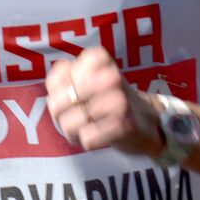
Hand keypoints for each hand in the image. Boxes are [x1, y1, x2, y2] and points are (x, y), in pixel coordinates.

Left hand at [46, 46, 162, 156]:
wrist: (145, 121)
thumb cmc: (107, 99)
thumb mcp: (84, 79)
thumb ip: (60, 79)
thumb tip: (54, 97)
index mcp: (98, 59)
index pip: (56, 77)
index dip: (56, 92)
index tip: (70, 94)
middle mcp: (110, 75)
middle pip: (57, 103)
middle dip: (59, 116)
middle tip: (73, 116)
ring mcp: (119, 100)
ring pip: (69, 123)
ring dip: (73, 131)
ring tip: (86, 126)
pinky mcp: (124, 124)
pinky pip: (87, 138)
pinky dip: (88, 141)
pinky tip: (98, 135)